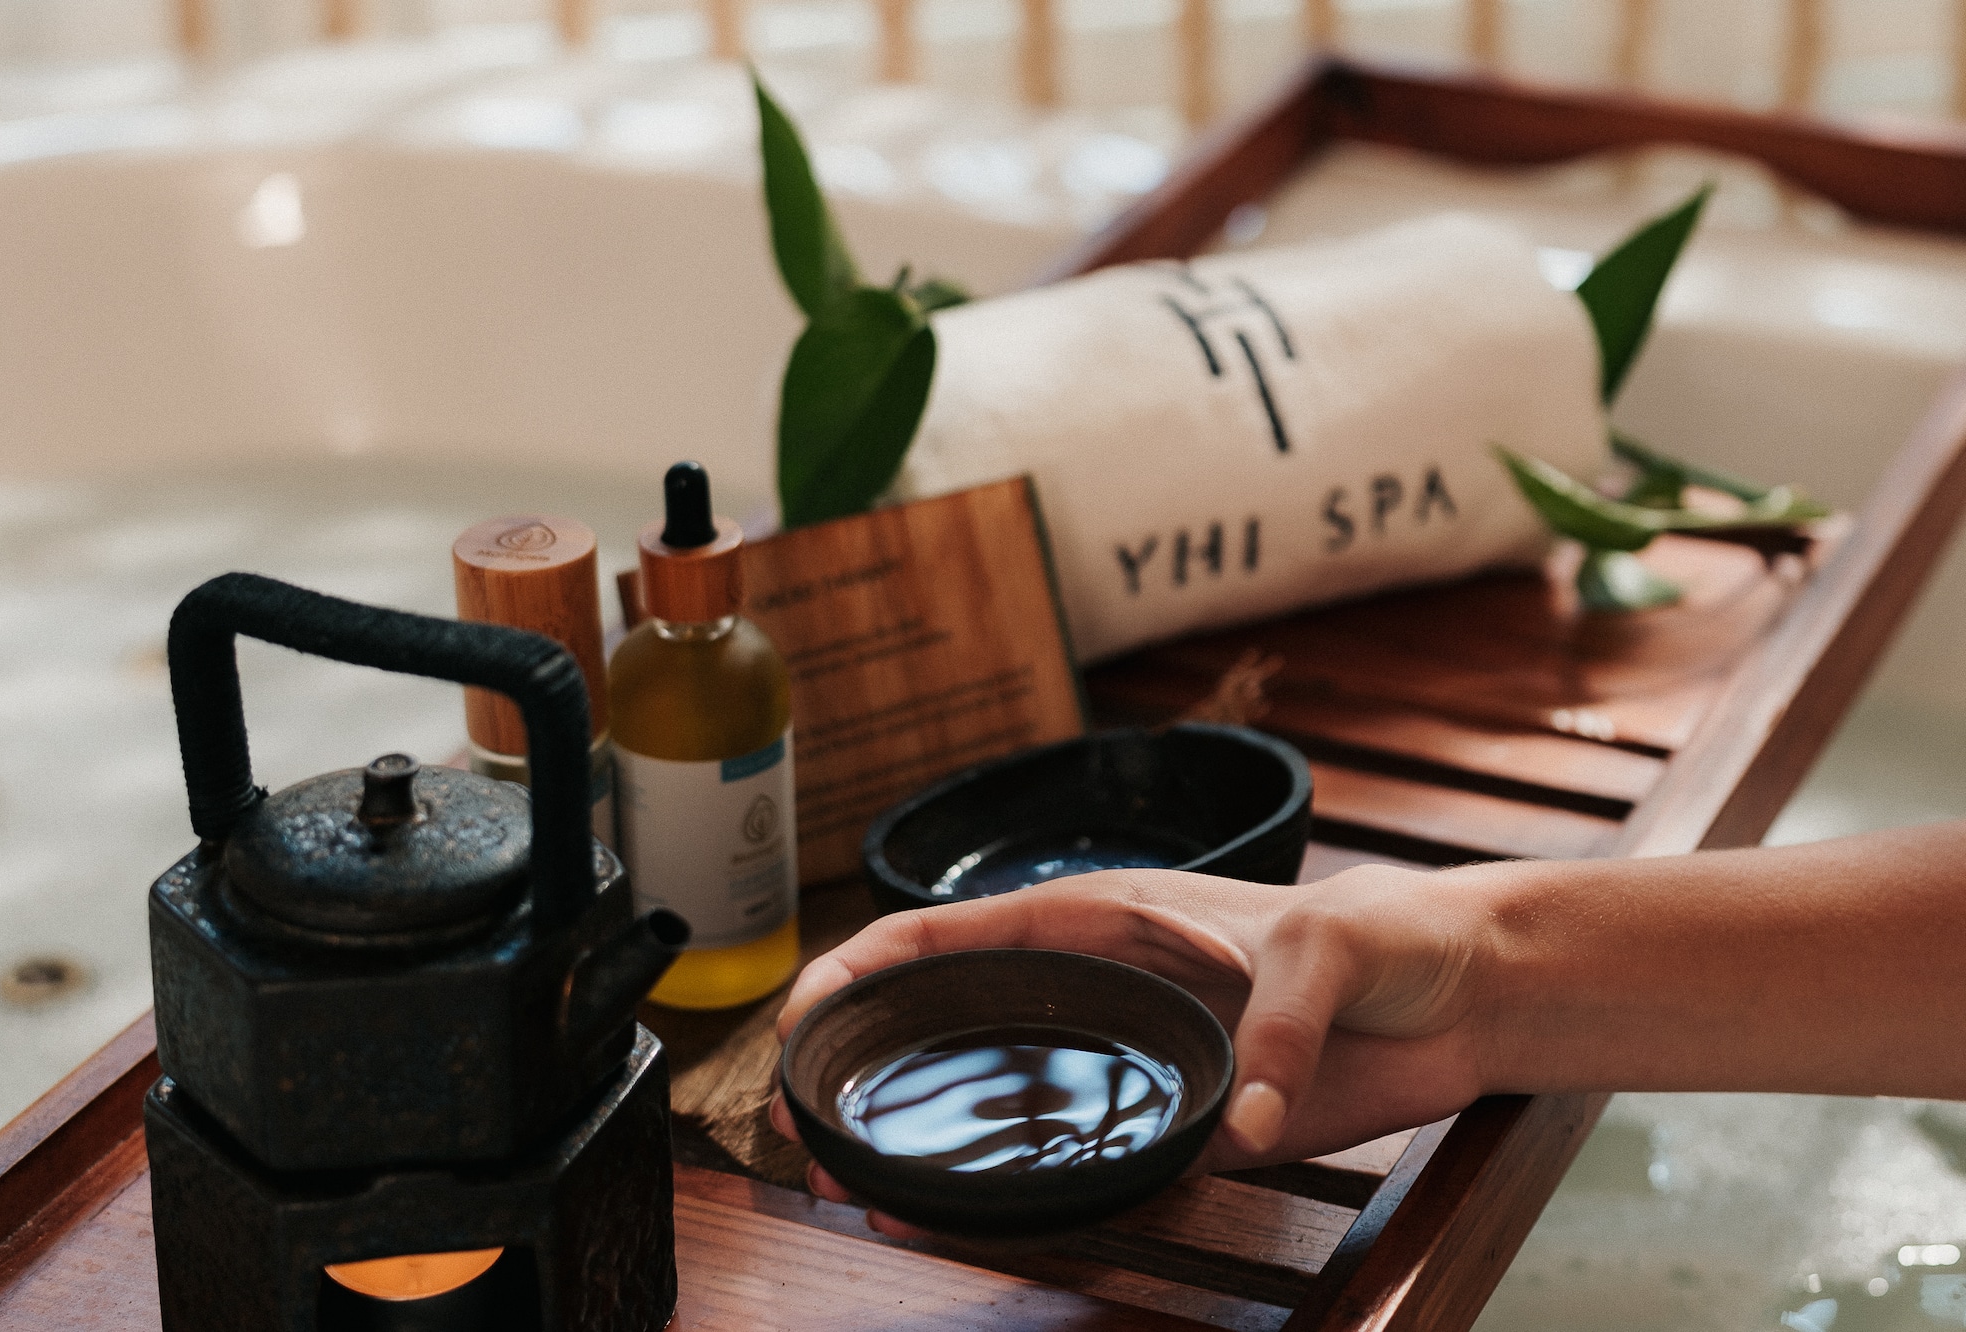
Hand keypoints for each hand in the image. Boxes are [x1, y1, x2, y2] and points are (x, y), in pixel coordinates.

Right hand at [769, 863, 1498, 1221]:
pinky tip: (960, 1226)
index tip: (802, 1020)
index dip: (860, 969)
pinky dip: (1014, 1198)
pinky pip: (1080, 1167)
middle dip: (862, 1069)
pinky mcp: (1177, 1126)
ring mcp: (1129, 1062)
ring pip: (997, 1104)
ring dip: (922, 1145)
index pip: (947, 933)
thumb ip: (1279, 1017)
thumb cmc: (1390, 932)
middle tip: (807, 1137)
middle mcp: (1094, 989)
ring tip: (856, 1194)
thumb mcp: (1331, 945)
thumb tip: (1238, 1113)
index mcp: (1101, 918)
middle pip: (947, 1024)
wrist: (1463, 996)